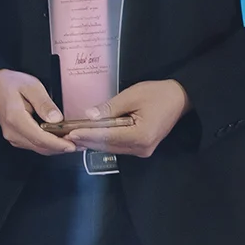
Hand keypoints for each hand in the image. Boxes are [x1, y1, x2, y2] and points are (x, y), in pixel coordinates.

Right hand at [0, 69, 78, 155]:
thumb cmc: (12, 83)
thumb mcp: (31, 86)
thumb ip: (44, 103)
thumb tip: (56, 119)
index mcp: (15, 119)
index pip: (40, 138)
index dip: (58, 144)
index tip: (74, 145)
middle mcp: (12, 132)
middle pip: (40, 147)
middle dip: (61, 148)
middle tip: (81, 145)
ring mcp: (13, 137)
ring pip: (39, 148)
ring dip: (56, 148)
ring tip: (74, 143)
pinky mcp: (16, 138)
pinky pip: (35, 145)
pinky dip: (49, 145)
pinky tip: (60, 140)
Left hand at [67, 79, 190, 158]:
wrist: (180, 98)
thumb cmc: (157, 94)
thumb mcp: (131, 96)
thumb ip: (109, 108)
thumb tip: (89, 116)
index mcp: (141, 136)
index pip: (107, 137)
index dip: (87, 135)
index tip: (70, 133)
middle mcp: (141, 148)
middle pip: (107, 145)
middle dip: (86, 140)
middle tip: (64, 135)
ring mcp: (142, 150)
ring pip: (111, 147)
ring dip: (92, 142)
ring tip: (72, 136)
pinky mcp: (141, 148)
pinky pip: (118, 146)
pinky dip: (103, 141)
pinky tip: (89, 136)